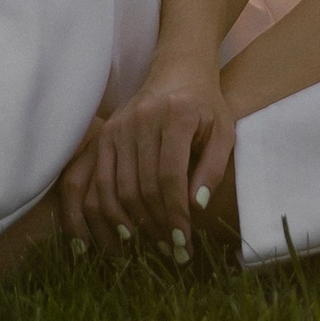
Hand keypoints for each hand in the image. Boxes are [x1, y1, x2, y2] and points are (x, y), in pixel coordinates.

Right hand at [57, 57, 237, 255]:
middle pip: (142, 187)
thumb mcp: (223, 131)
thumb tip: (196, 207)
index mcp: (176, 116)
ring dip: (132, 224)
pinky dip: (104, 211)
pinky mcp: (104, 134)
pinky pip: (96, 181)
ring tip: (149, 245)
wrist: (178, 70)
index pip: (170, 177)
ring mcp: (118, 127)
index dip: (175, 215)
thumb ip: (213, 168)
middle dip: (156, 225)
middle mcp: (142, 120)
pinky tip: (118, 231)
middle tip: (170, 250)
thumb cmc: (206, 105)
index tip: (184, 243)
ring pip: (116, 188)